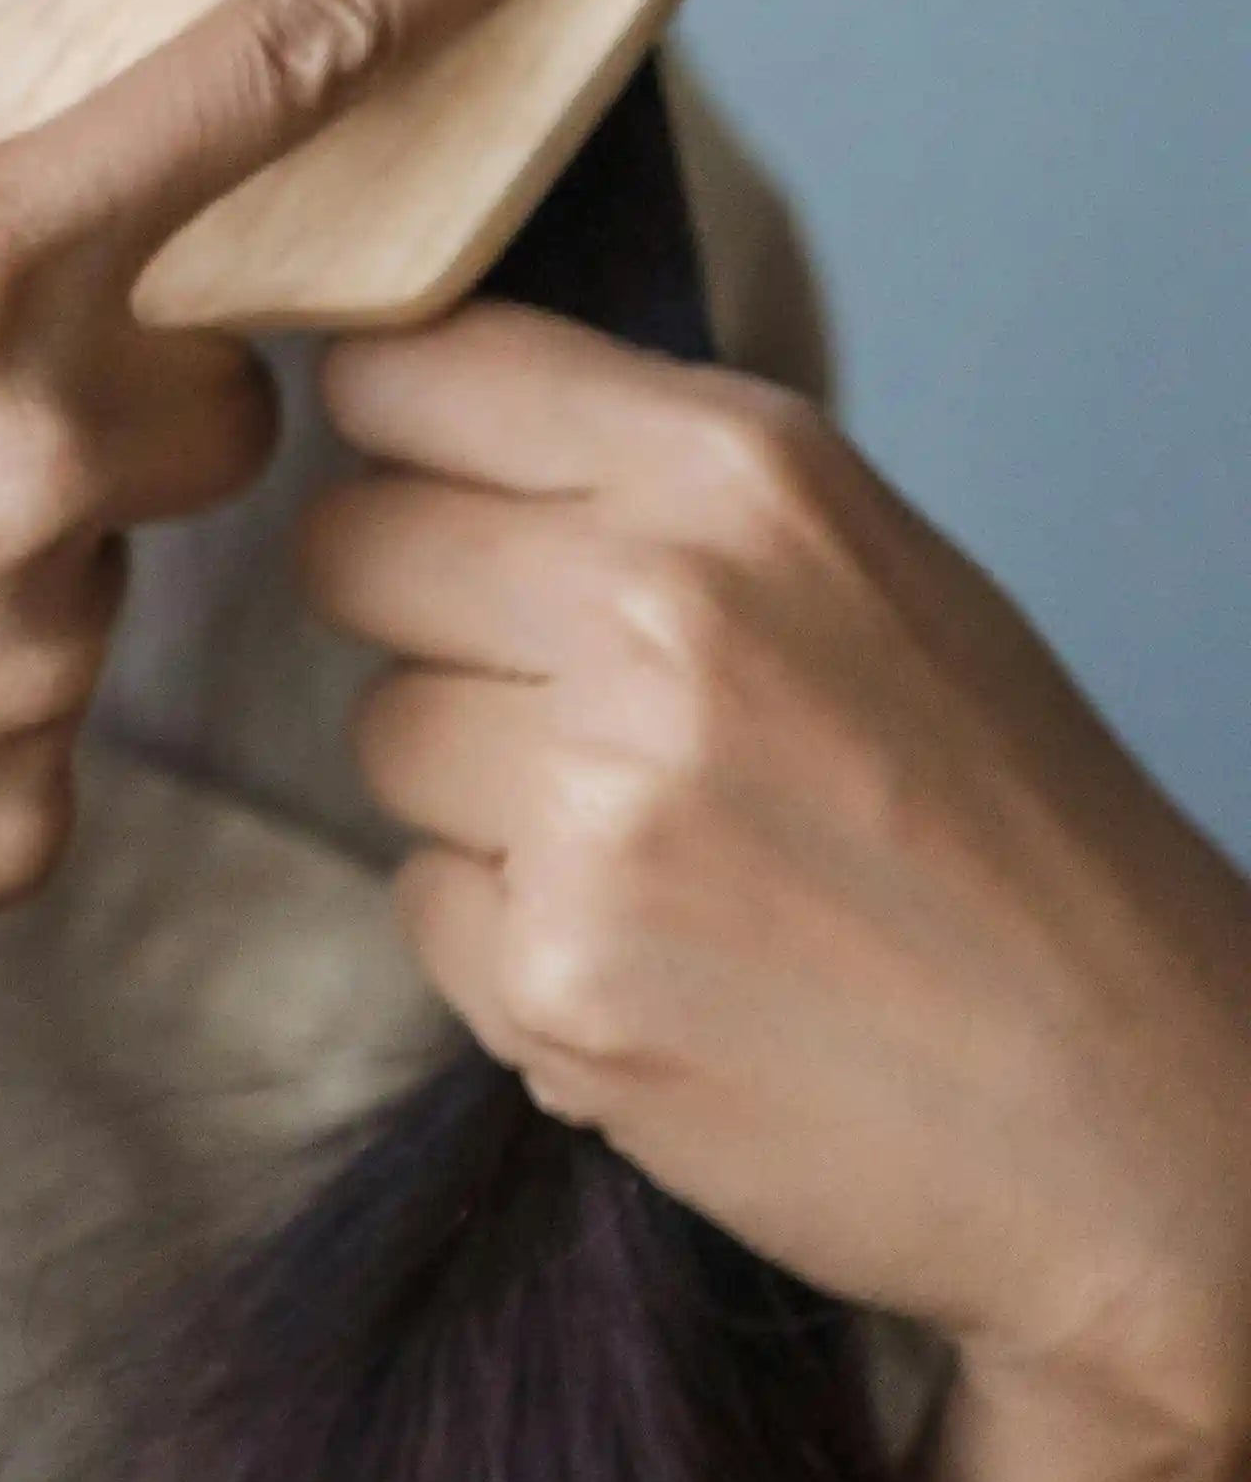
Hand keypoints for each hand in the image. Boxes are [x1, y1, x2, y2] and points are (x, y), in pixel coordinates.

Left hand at [303, 309, 1250, 1481]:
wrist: (1126, 1108)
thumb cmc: (1005, 828)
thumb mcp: (867, 565)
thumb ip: (652, 482)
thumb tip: (413, 415)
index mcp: (743, 477)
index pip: (417, 373)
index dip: (400, 438)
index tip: (428, 482)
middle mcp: (657, 610)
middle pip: (355, 549)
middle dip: (427, 619)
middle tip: (563, 696)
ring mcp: (597, 801)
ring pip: (382, 733)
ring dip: (477, 791)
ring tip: (658, 847)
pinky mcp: (553, 975)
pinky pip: (420, 899)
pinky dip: (508, 935)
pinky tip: (657, 959)